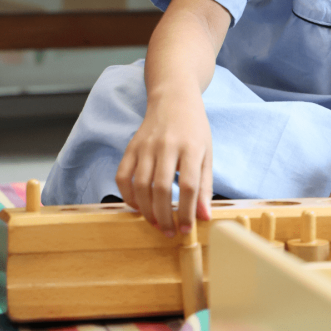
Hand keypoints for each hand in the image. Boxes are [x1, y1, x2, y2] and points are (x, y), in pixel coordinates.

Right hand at [116, 88, 211, 234]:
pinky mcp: (131, 146)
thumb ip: (205, 185)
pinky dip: (127, 196)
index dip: (186, 211)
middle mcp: (167, 145)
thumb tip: (204, 217)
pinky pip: (123, 176)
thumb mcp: (207, 153)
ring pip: (140, 185)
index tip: (186, 229)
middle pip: (161, 188)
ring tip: (156, 223)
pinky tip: (138, 206)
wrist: (173, 98)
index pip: (188, 185)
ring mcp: (146, 145)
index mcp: (191, 147)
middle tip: (169, 232)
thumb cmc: (194, 128)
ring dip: (146, 211)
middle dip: (164, 216)